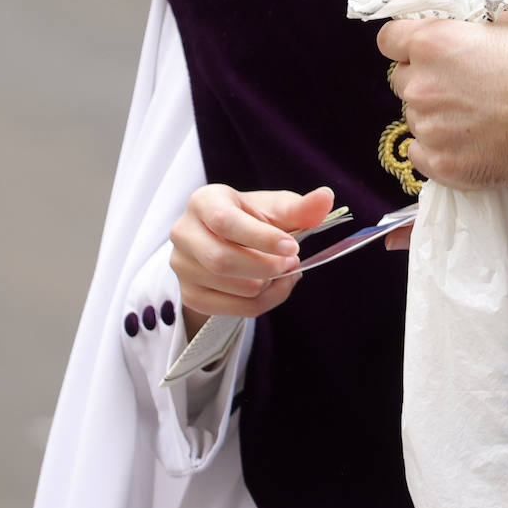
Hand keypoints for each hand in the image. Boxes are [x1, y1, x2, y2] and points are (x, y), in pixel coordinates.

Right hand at [170, 184, 333, 337]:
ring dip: (267, 285)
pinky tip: (275, 287)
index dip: (261, 238)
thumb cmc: (253, 218)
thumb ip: (301, 207)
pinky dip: (260, 303)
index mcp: (204, 201)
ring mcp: (182, 267)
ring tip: (286, 272)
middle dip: (265, 266)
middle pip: (222, 260)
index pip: (226, 222)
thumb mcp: (276, 208)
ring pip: (228, 286)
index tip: (293, 246)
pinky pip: (228, 308)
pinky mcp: (189, 294)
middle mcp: (184, 233)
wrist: (229, 242)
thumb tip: (326, 198)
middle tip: (292, 263)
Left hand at [378, 16, 507, 237]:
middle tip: (462, 85)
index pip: (389, 39)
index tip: (425, 50)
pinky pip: (422, 153)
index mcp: (433, 42)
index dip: (408, 42)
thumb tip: (457, 30)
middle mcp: (422, 84)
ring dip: (436, 114)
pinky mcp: (441, 164)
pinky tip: (471, 141)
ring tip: (477, 116)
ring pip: (415, 117)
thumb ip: (469, 28)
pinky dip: (440, 148)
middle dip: (425, 79)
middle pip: (402, 79)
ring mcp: (429, 128)